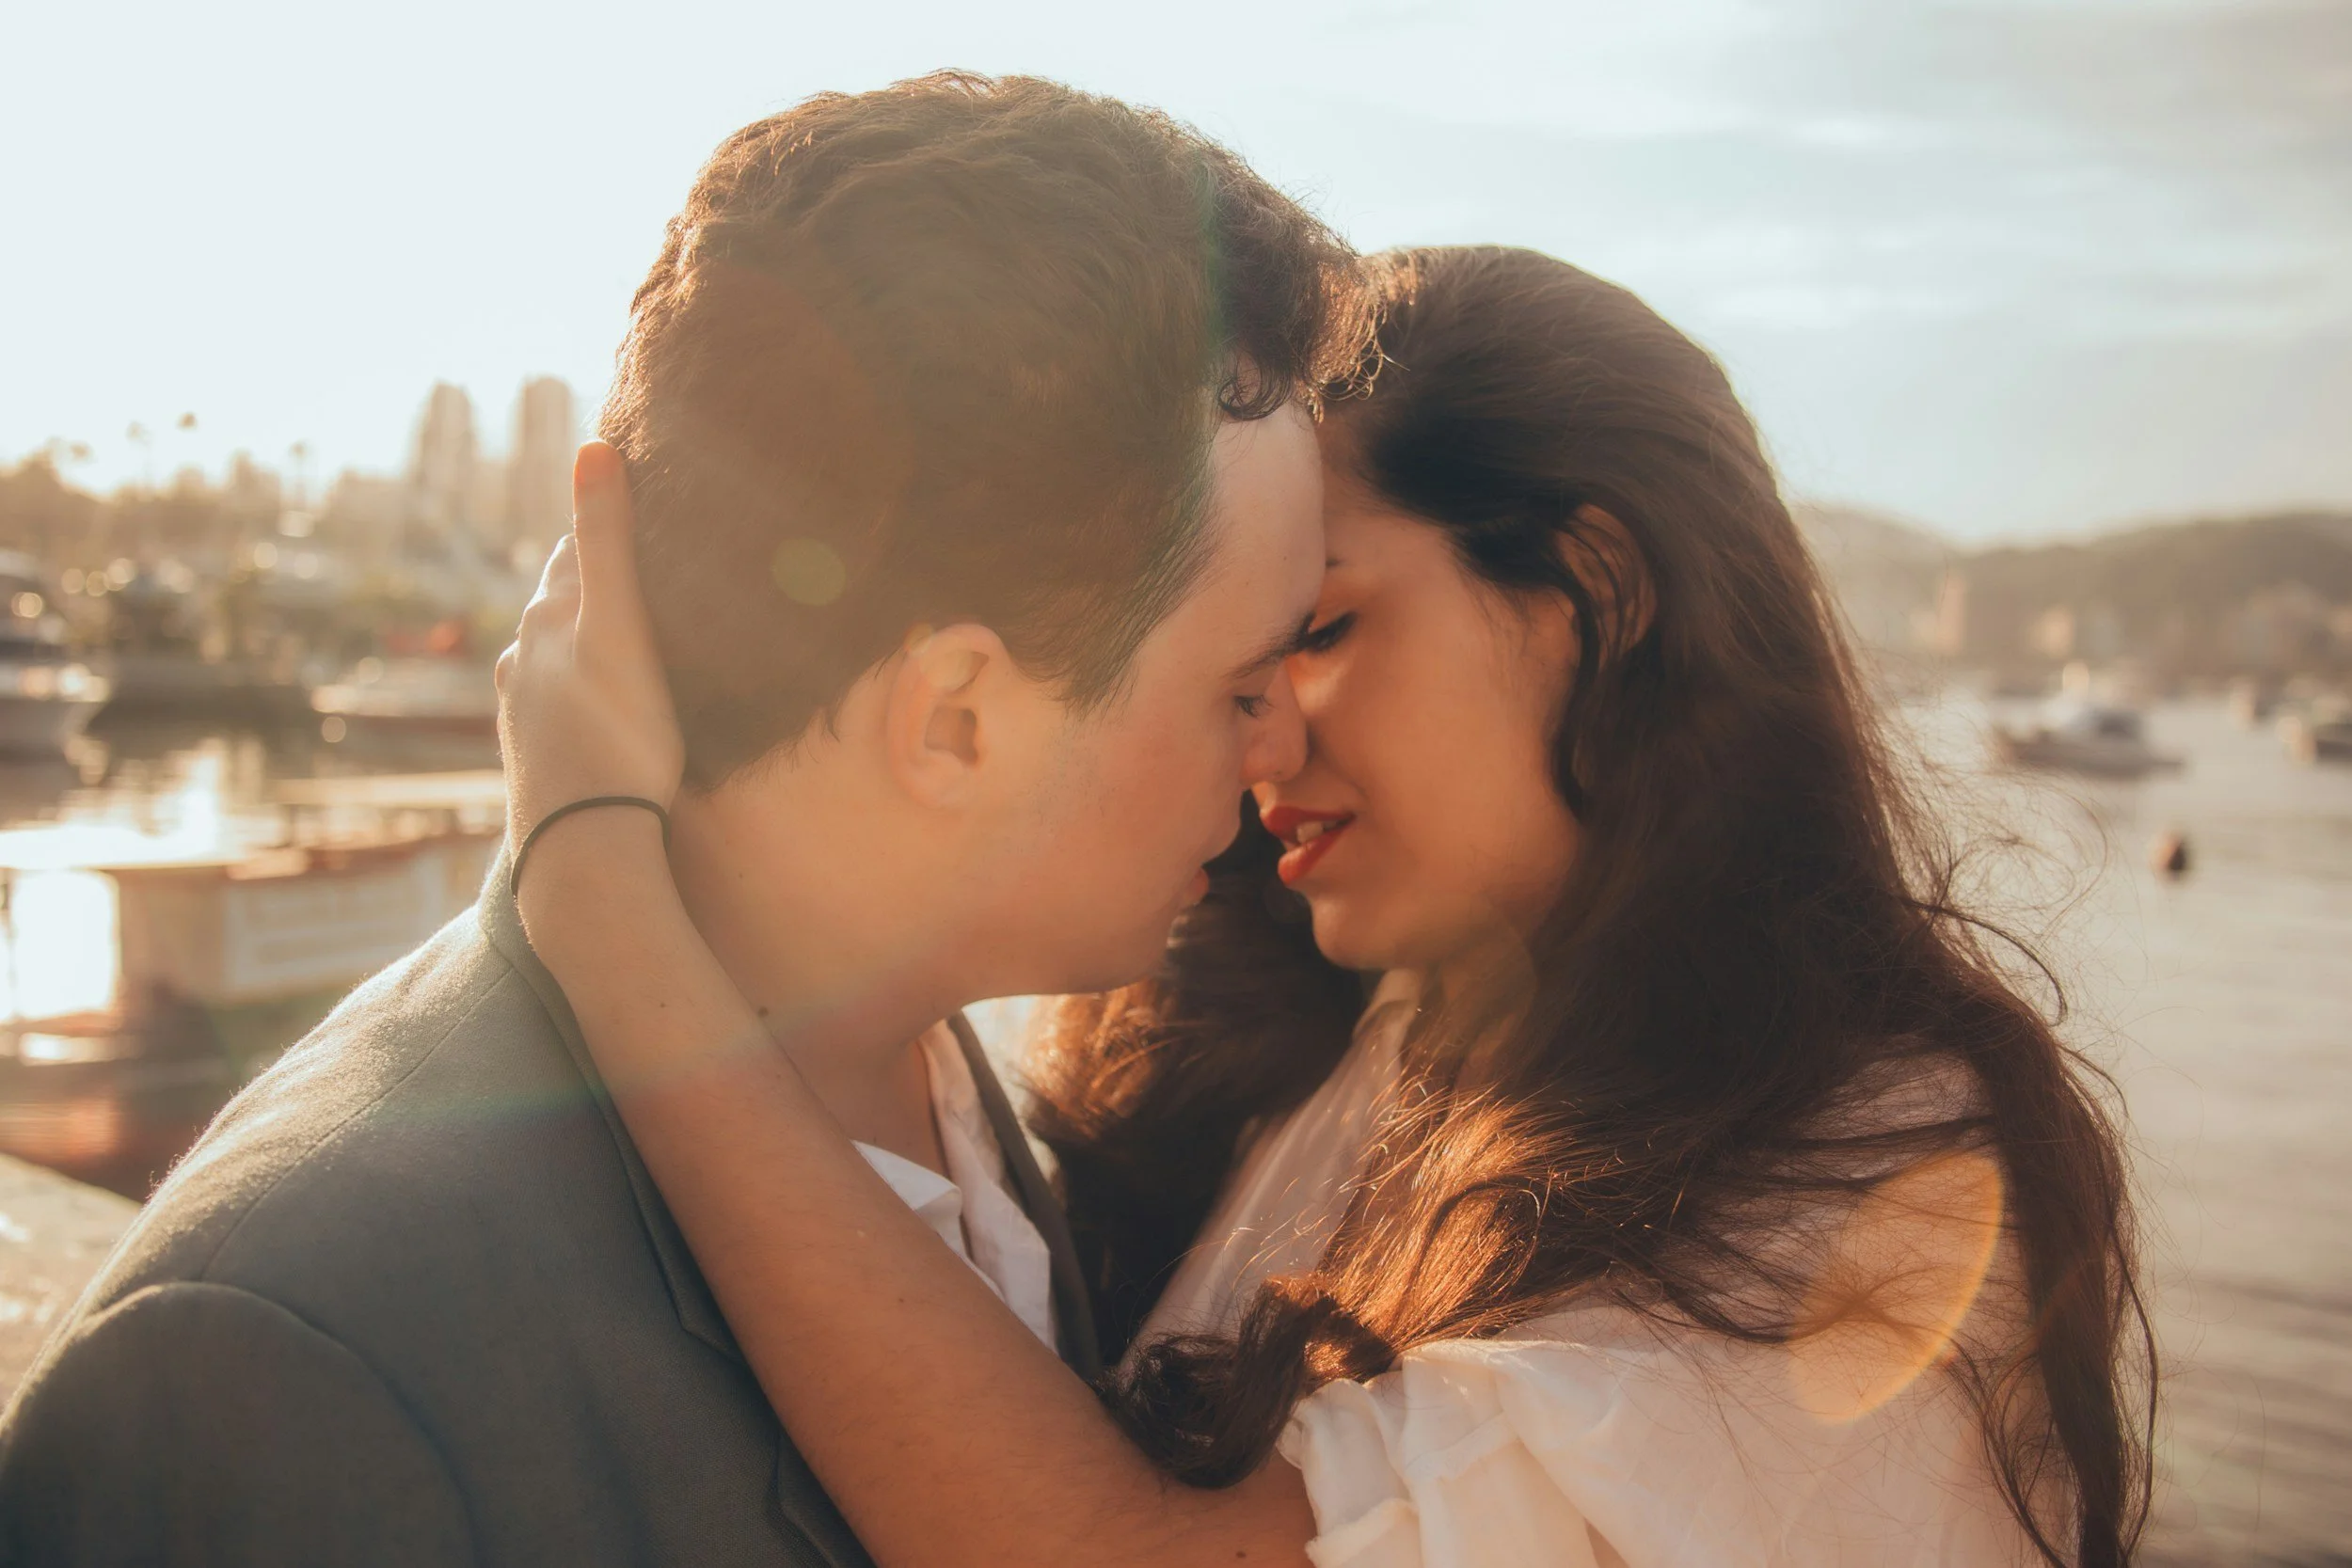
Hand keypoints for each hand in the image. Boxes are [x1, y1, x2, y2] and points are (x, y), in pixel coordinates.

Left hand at [497, 442, 685, 857]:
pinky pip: (558, 705)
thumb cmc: (617, 734)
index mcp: (547, 620)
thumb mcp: (621, 627)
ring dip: (584, 641)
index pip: (573, 549)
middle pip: (560, 602)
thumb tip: (591, 446)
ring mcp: (522, 711)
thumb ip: (607, 539)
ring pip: (553, 656)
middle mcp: (521, 659)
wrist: (582, 844)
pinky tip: (603, 708)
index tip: (636, 504)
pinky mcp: (534, 756)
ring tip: (628, 639)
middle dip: (594, 582)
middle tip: (644, 568)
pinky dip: (580, 691)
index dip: (603, 524)